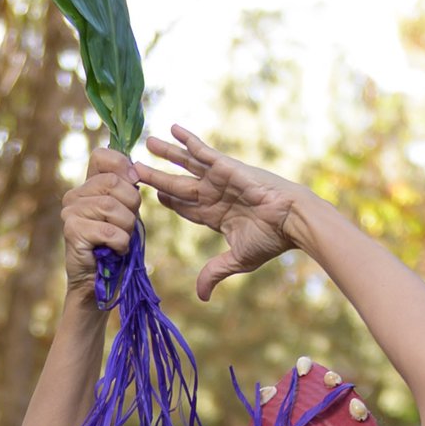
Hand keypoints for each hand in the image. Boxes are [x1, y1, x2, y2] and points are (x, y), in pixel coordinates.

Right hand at [62, 144, 140, 295]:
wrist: (98, 284)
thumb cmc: (114, 248)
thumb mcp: (125, 213)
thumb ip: (127, 190)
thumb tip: (136, 170)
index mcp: (87, 186)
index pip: (101, 156)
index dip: (122, 165)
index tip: (134, 183)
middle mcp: (74, 195)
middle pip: (113, 182)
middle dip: (132, 205)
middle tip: (127, 225)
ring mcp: (70, 212)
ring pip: (112, 206)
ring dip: (126, 227)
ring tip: (120, 240)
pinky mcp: (72, 231)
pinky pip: (109, 231)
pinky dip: (121, 244)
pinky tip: (115, 251)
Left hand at [132, 124, 303, 298]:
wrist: (291, 219)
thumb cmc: (271, 239)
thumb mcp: (238, 259)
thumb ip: (215, 272)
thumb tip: (202, 297)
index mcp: (216, 216)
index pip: (185, 207)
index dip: (168, 201)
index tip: (151, 196)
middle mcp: (214, 194)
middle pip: (177, 184)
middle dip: (156, 177)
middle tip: (134, 169)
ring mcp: (218, 178)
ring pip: (185, 164)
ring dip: (167, 153)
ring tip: (147, 142)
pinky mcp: (226, 165)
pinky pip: (202, 150)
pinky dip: (187, 140)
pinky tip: (172, 128)